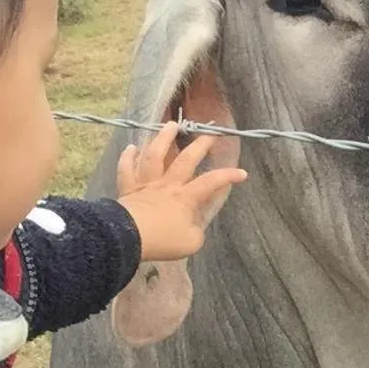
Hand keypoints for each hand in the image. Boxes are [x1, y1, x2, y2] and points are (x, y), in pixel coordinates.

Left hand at [116, 122, 246, 260]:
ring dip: (163, 138)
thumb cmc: (162, 240)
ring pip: (155, 155)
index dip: (228, 176)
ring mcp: (146, 184)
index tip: (242, 173)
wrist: (128, 237)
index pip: (212, 183)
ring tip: (170, 125)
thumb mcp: (190, 243)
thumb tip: (193, 226)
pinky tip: (131, 147)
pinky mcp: (128, 188)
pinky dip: (127, 157)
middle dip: (200, 145)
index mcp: (185, 198)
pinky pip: (126, 169)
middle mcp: (167, 185)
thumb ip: (196, 231)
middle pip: (185, 159)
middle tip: (209, 134)